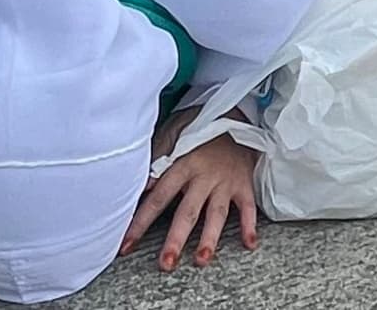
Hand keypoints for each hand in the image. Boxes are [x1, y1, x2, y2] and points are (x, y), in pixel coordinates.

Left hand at [123, 133, 261, 270]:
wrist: (234, 113)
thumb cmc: (197, 127)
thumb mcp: (173, 133)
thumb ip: (157, 157)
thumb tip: (141, 185)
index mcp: (181, 164)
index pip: (158, 198)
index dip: (141, 222)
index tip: (127, 245)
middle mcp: (203, 176)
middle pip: (187, 211)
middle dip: (176, 239)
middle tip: (165, 263)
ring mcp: (225, 182)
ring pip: (216, 214)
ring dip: (210, 238)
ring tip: (202, 261)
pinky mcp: (244, 184)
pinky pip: (248, 207)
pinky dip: (250, 225)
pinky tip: (249, 245)